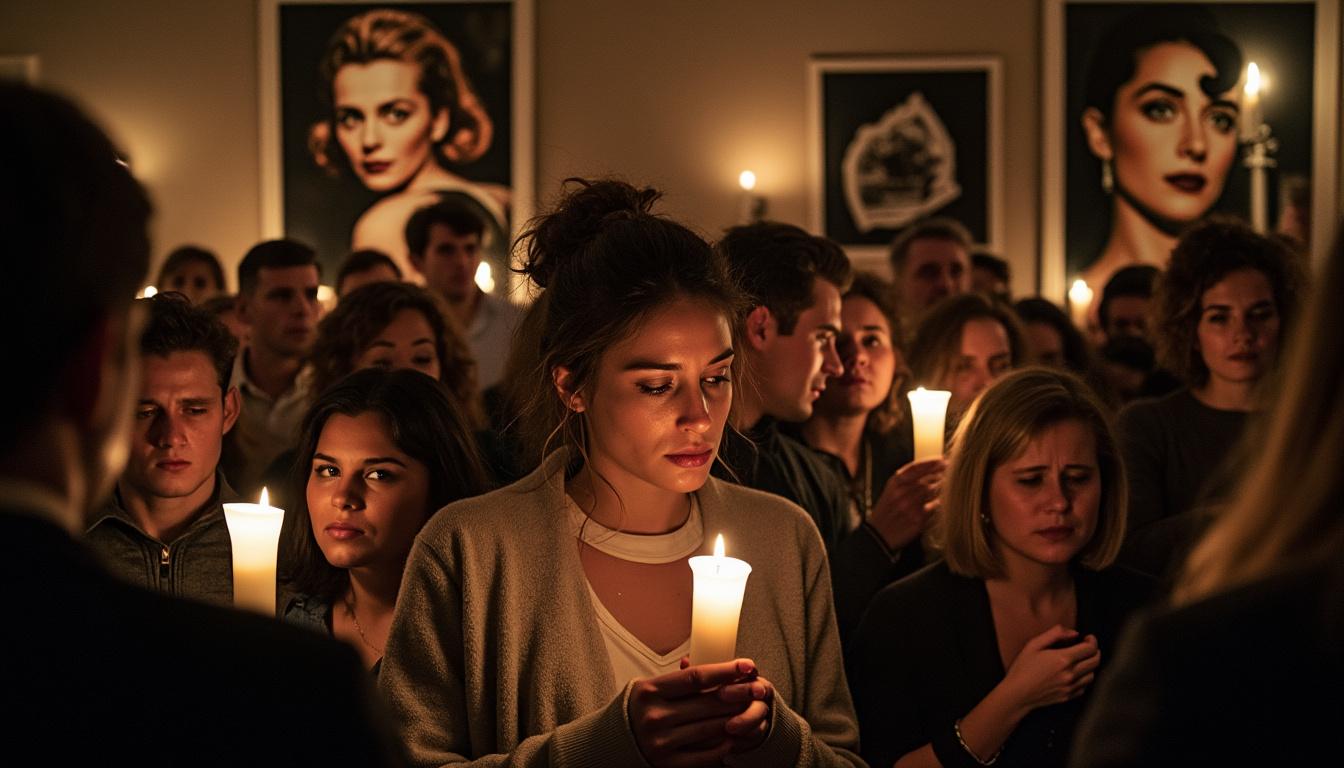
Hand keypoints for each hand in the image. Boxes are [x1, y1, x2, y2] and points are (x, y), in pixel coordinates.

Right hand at [628, 658, 757, 766]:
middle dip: (738, 694)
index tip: (747, 665)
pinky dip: (723, 745)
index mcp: (650, 691)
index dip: (725, 670)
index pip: (696, 677)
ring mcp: (661, 741)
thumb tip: (720, 668)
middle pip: (708, 703)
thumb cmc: (639, 708)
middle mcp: (655, 716)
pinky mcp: (666, 763)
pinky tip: (736, 736)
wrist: (614, 742)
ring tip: (752, 710)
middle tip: (758, 688)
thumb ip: (681, 679)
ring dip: (736, 719)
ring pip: (710, 728)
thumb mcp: (652, 688)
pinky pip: (704, 755)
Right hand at [868, 458, 944, 549]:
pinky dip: (938, 502)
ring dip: (940, 488)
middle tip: (948, 472)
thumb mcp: (891, 490)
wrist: (879, 534)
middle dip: (939, 475)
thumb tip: (930, 468)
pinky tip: (939, 501)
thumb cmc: (887, 510)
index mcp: (894, 483)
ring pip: (932, 492)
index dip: (931, 462)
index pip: (916, 467)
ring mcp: (910, 507)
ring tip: (944, 485)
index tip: (942, 460)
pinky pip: (934, 506)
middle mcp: (902, 494)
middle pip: (927, 480)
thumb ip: (907, 479)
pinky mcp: (918, 519)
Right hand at [1000, 625, 1100, 713]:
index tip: (1088, 638)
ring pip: (1092, 675)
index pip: (1090, 648)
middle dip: (1095, 651)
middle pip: (1095, 661)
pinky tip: (1075, 674)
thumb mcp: (1034, 645)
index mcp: (1063, 659)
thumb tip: (1073, 633)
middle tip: (1087, 647)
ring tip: (1081, 660)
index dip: (1092, 640)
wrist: (1017, 693)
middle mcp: (1070, 674)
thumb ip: (1054, 634)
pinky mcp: (1068, 696)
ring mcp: (1070, 687)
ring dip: (1090, 666)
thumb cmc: (1022, 668)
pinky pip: (1084, 687)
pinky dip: (1083, 679)